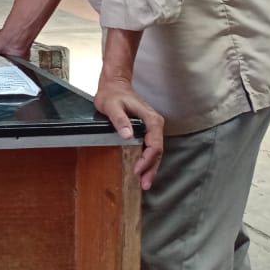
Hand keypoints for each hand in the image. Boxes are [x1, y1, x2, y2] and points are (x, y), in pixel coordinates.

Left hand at [94, 76, 164, 190]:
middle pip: (157, 151)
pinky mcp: (145, 130)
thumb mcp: (112, 105)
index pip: (154, 144)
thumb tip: (128, 135)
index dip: (147, 160)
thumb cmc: (112, 94)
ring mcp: (151, 127)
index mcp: (151, 120)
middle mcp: (155, 124)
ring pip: (155, 151)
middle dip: (152, 168)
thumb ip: (120, 119)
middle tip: (145, 184)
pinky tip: (142, 169)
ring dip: (150, 167)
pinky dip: (147, 160)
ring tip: (145, 182)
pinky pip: (149, 147)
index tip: (137, 170)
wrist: (114, 85)